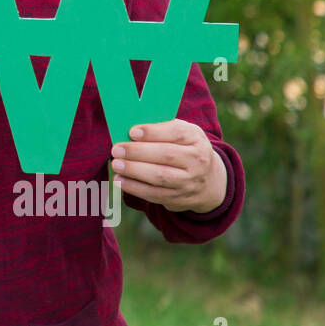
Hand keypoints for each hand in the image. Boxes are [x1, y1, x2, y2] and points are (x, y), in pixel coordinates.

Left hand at [110, 119, 226, 213]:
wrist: (208, 181)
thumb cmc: (184, 149)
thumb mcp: (182, 134)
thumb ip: (161, 128)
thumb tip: (129, 126)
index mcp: (196, 138)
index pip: (176, 133)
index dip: (153, 132)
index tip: (132, 132)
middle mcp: (197, 160)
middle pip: (167, 155)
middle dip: (138, 152)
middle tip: (117, 150)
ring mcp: (189, 182)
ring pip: (160, 176)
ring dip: (134, 171)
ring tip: (116, 164)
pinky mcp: (179, 198)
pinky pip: (155, 194)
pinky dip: (135, 188)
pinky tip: (120, 180)